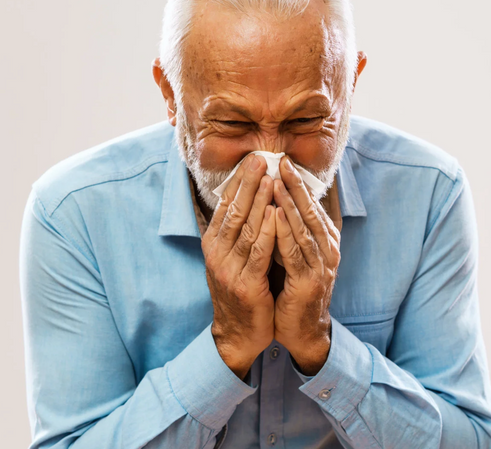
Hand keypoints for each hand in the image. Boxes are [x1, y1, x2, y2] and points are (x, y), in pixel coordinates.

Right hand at [201, 154, 276, 378]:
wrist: (238, 333)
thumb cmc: (242, 290)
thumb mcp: (234, 257)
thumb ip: (240, 231)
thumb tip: (248, 196)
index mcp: (213, 243)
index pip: (226, 205)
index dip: (239, 180)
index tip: (253, 158)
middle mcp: (216, 253)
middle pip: (233, 211)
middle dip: (247, 183)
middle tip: (261, 158)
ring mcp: (228, 269)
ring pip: (246, 228)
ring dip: (259, 201)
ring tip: (271, 178)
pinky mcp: (245, 285)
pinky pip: (258, 253)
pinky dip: (268, 231)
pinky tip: (277, 214)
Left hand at [272, 156, 340, 375]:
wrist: (302, 330)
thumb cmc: (295, 289)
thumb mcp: (297, 255)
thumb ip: (293, 231)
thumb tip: (278, 200)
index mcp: (326, 241)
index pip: (313, 205)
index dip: (299, 183)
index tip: (284, 161)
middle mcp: (328, 250)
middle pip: (311, 211)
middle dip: (296, 185)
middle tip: (282, 162)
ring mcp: (321, 266)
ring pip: (304, 228)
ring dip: (289, 204)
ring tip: (274, 181)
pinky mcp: (308, 282)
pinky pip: (294, 252)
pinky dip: (284, 232)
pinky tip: (274, 215)